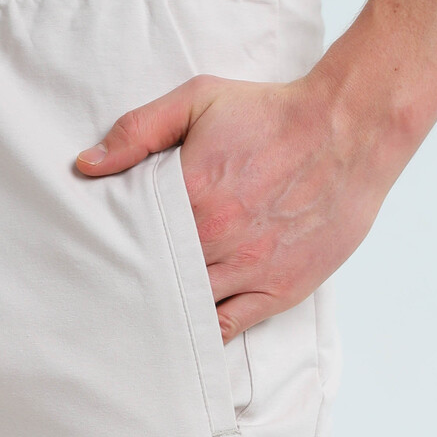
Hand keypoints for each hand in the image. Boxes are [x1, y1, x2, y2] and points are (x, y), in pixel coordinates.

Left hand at [75, 71, 404, 341]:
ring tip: (139, 319)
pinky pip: (229, 329)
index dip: (110, 252)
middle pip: (155, 280)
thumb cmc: (273, 114)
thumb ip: (138, 131)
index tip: (93, 259)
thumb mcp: (199, 100)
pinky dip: (203, 336)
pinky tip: (183, 335)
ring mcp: (249, 269)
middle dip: (131, 288)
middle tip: (106, 296)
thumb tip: (87, 165)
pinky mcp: (280, 289)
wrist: (350, 129)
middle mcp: (218, 239)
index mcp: (191, 195)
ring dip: (164, 314)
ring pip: (188, 310)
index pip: (131, 240)